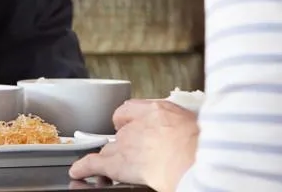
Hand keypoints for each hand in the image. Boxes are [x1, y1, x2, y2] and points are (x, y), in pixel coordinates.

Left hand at [69, 100, 197, 191]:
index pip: (133, 109)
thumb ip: (185, 126)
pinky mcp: (119, 163)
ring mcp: (126, 142)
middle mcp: (138, 124)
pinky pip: (94, 163)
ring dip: (112, 156)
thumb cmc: (203, 146)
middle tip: (132, 153)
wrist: (195, 158)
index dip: (129, 120)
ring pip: (111, 148)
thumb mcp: (196, 126)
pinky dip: (85, 167)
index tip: (130, 125)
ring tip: (112, 165)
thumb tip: (194, 133)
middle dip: (125, 142)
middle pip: (122, 131)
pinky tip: (78, 171)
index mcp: (158, 111)